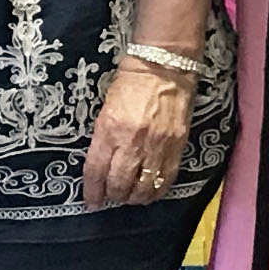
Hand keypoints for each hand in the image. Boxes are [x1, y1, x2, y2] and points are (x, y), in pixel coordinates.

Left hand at [82, 60, 195, 210]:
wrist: (163, 68)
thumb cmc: (130, 84)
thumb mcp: (106, 110)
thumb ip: (104, 139)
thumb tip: (102, 165)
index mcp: (110, 130)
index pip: (97, 171)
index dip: (93, 191)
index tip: (91, 201)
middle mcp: (132, 143)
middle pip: (120, 185)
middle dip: (113, 195)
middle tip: (111, 196)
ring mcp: (157, 147)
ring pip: (143, 188)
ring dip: (134, 198)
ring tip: (130, 196)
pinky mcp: (176, 148)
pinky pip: (165, 180)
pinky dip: (155, 191)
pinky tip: (150, 192)